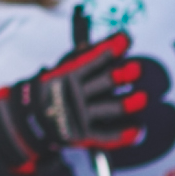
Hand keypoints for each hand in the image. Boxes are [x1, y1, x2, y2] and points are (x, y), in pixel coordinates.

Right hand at [0, 31, 152, 171]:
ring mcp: (81, 116)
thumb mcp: (65, 68)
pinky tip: (138, 129)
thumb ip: (87, 55)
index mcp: (70, 75)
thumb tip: (117, 40)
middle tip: (136, 69)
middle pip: (104, 83)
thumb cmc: (55, 89)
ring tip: (143, 98)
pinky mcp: (84, 135)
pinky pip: (106, 136)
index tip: (126, 39)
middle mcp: (77, 94)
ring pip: (109, 109)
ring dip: (128, 104)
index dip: (111, 49)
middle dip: (121, 75)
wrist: (31, 119)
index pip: (93, 59)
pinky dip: (123, 134)